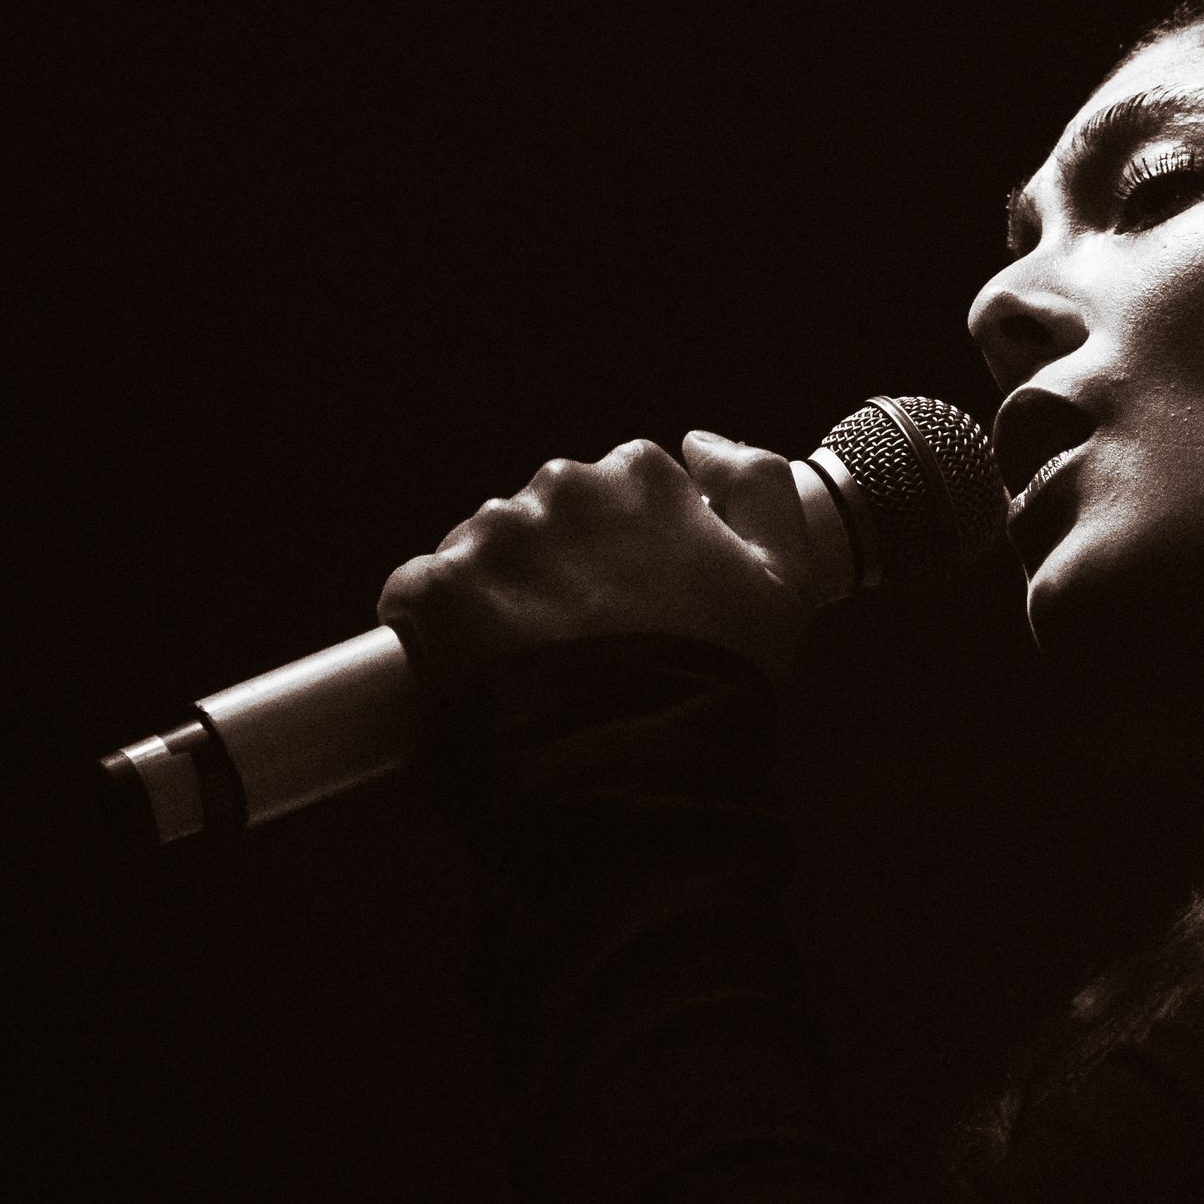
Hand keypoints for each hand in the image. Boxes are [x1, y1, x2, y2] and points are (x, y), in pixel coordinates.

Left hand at [378, 431, 819, 694]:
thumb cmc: (718, 673)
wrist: (637, 762)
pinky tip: (479, 670)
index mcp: (638, 476)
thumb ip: (761, 485)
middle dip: (559, 566)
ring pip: (484, 551)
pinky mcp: (434, 586)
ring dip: (500, 594)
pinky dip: (440, 627)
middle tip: (585, 640)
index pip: (620, 489)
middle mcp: (561, 487)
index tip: (637, 604)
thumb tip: (698, 442)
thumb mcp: (783, 577)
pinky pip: (420, 593)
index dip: (627, 551)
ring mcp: (493, 535)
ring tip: (534, 663)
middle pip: (547, 515)